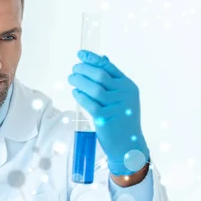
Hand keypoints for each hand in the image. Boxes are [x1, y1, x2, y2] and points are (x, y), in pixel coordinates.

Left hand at [68, 50, 149, 175]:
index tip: (80, 54)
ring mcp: (115, 106)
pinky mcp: (105, 118)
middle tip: (74, 69)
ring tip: (71, 79)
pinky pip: (89, 103)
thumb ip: (114, 80)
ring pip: (94, 88)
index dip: (93, 58)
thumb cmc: (123, 120)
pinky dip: (80, 96)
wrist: (128, 146)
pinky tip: (75, 93)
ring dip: (80, 81)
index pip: (109, 67)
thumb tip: (103, 58)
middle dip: (84, 69)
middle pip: (100, 75)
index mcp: (128, 86)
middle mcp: (124, 94)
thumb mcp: (124, 98)